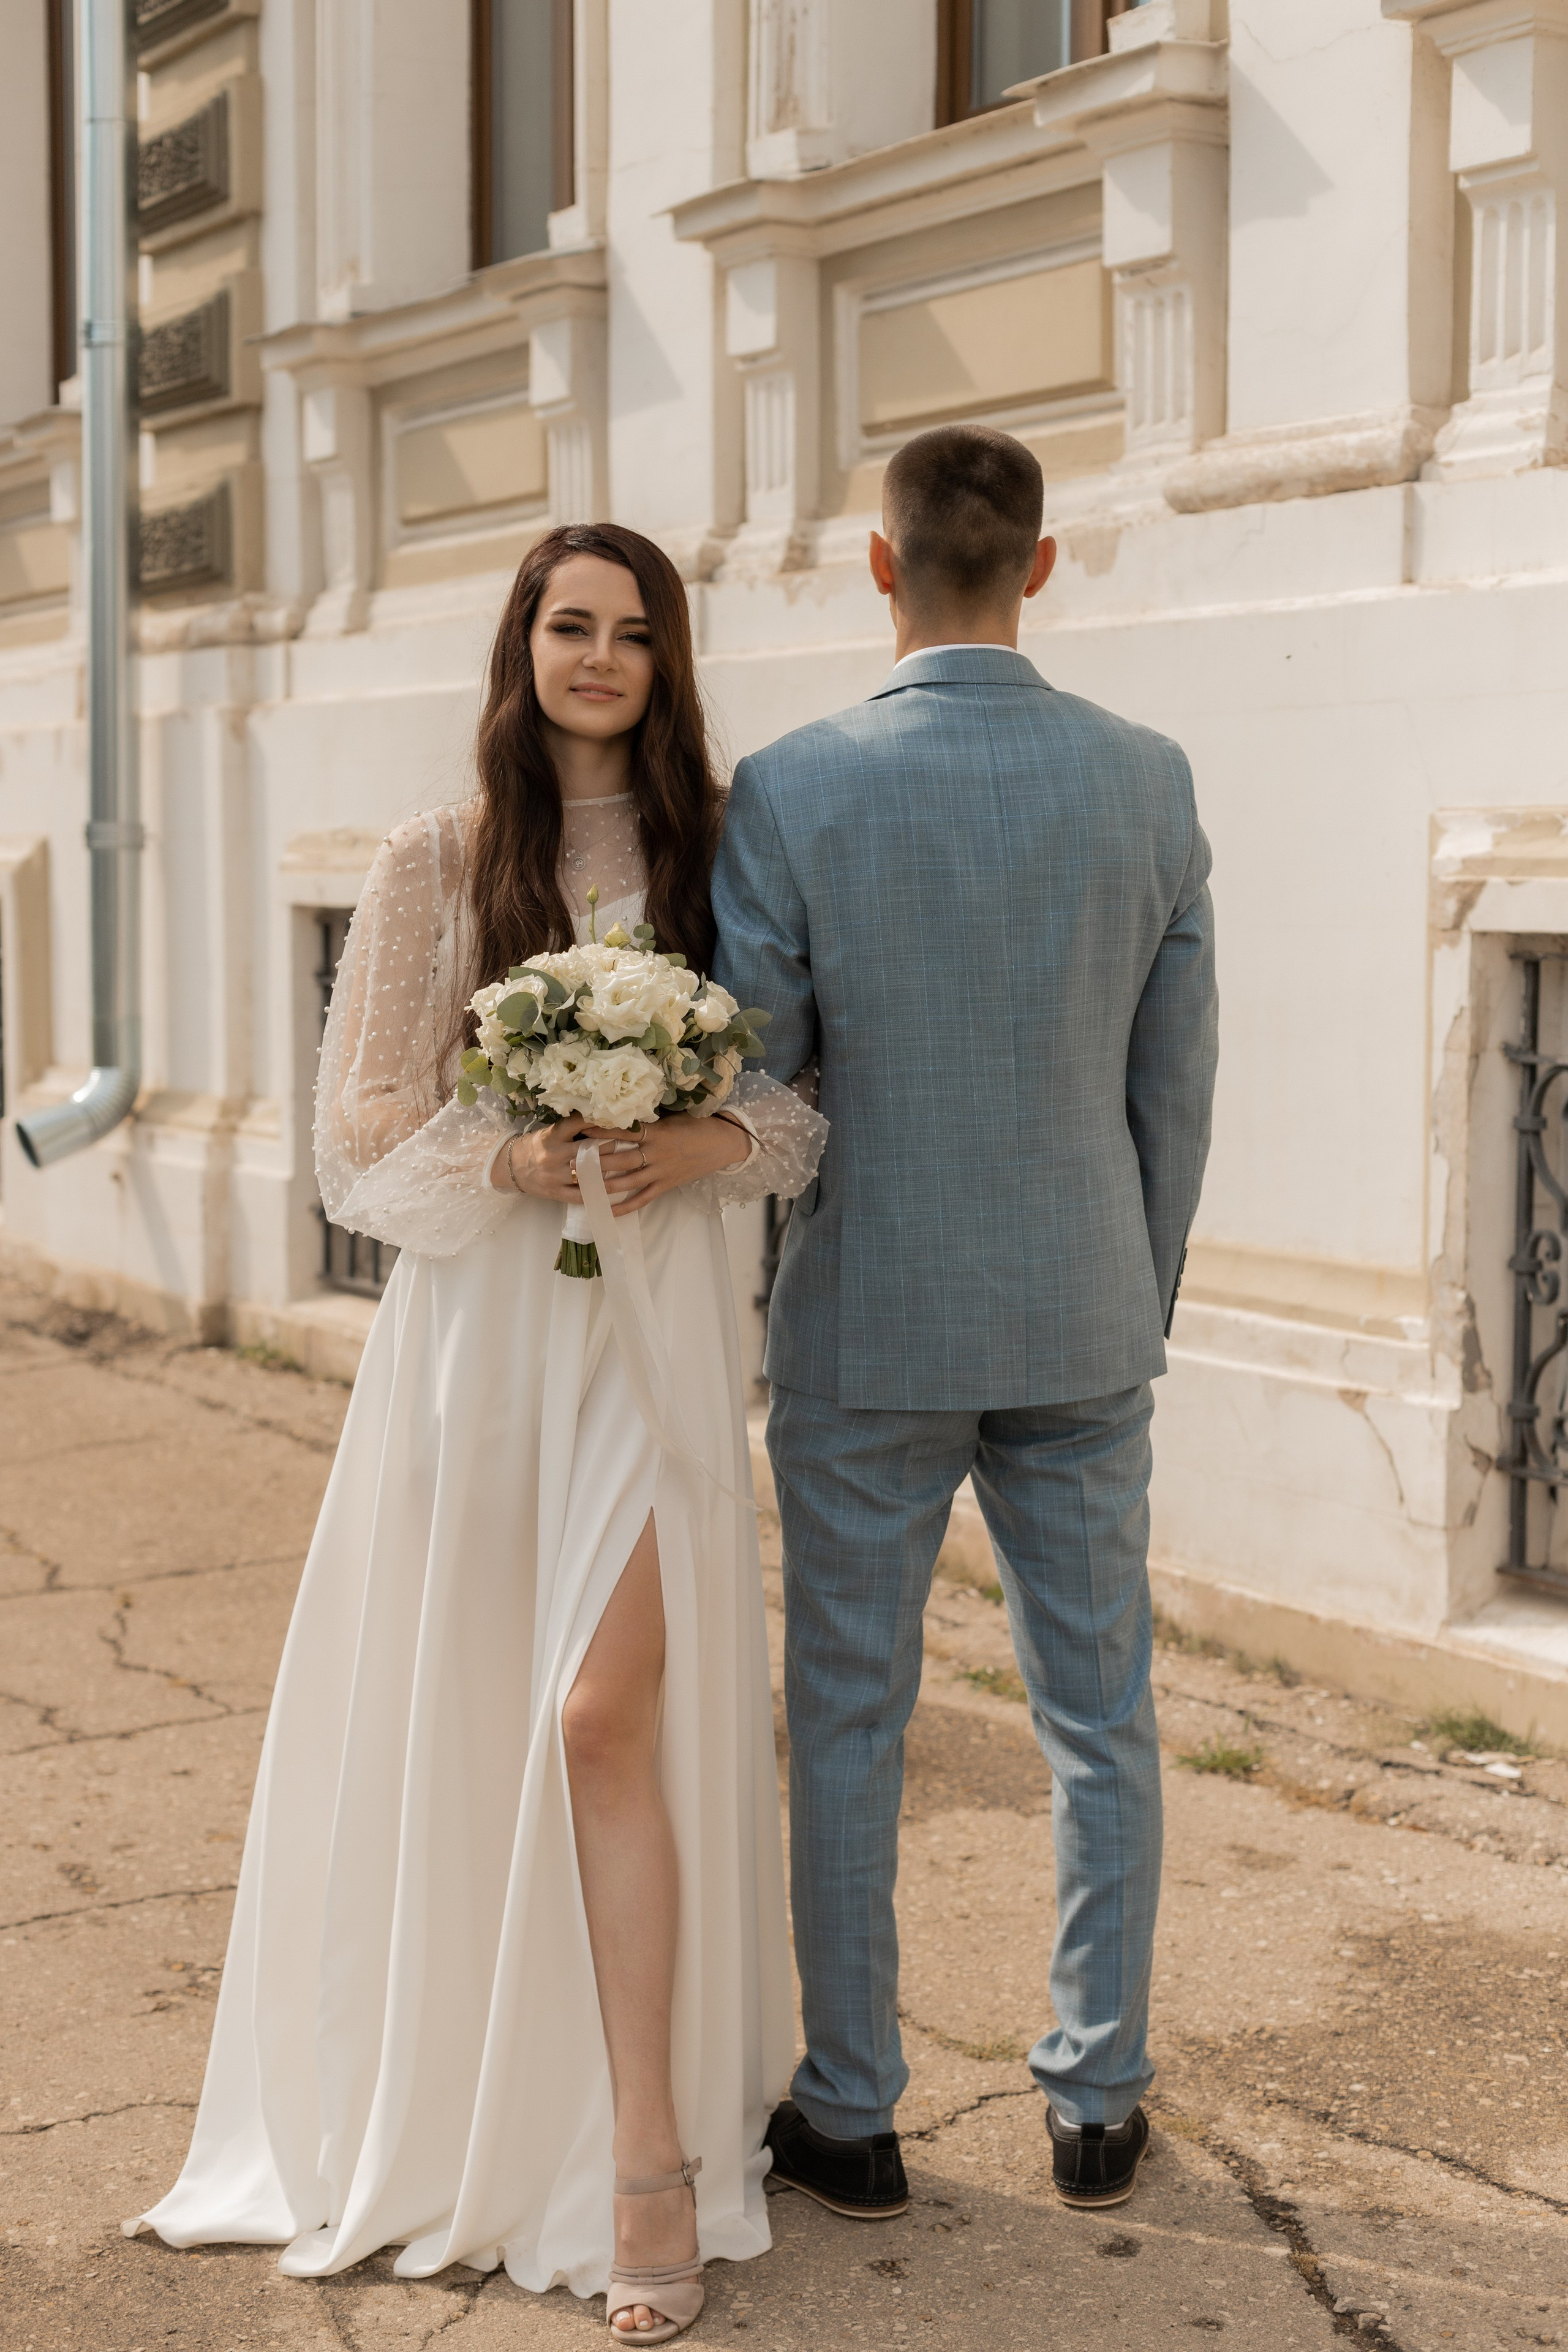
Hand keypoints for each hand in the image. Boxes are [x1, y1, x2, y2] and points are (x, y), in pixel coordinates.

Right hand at [488, 1116, 644, 1200]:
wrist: (510, 1167)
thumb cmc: (536, 1145)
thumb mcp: (551, 1131)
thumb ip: (573, 1127)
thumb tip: (605, 1118)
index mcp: (552, 1135)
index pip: (578, 1123)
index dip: (601, 1120)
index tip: (622, 1117)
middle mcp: (554, 1155)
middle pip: (590, 1150)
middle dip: (614, 1147)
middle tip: (637, 1144)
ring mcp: (555, 1176)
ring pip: (589, 1173)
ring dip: (613, 1171)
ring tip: (634, 1167)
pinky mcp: (557, 1193)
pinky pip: (582, 1195)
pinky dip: (600, 1194)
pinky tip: (618, 1193)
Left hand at [578, 1113, 750, 1216]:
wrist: (723, 1142)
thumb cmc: (697, 1125)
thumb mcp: (671, 1117)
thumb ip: (648, 1121)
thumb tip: (621, 1116)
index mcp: (656, 1132)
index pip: (622, 1132)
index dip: (600, 1131)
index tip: (579, 1130)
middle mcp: (655, 1153)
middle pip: (618, 1159)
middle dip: (593, 1162)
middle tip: (569, 1164)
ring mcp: (660, 1172)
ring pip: (626, 1181)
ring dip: (602, 1184)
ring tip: (581, 1186)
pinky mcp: (666, 1185)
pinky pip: (641, 1199)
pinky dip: (624, 1206)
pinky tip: (606, 1210)